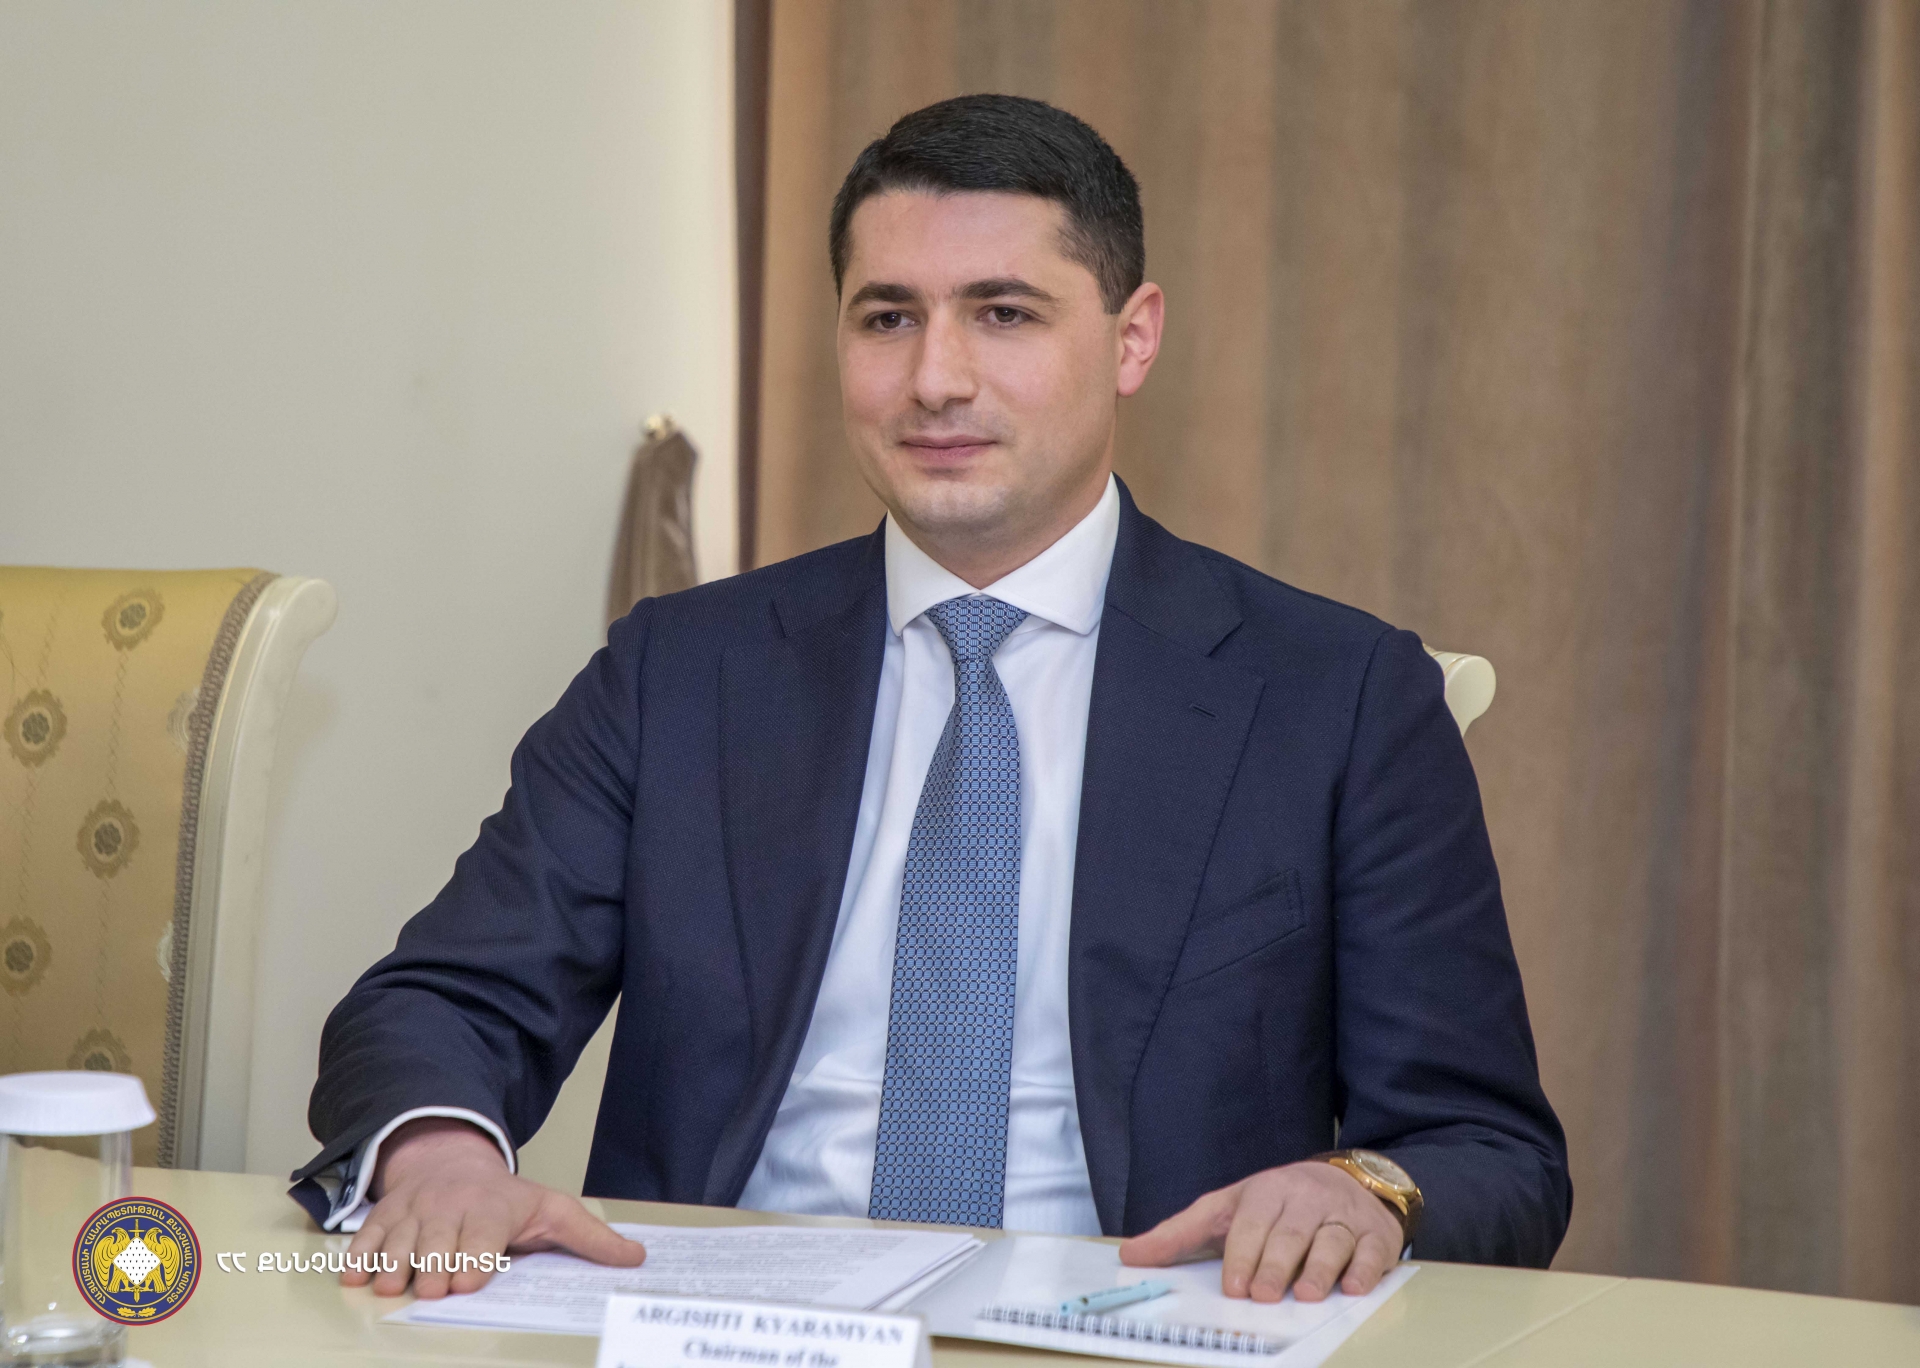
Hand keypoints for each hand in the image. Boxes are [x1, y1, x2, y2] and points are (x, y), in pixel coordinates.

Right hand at [341, 1117, 645, 1297]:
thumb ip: (591, 1238)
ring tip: (388, 1286)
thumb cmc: (507, 1199)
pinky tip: (354, 1273)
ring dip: (394, 1262)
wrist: (454, 1162)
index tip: (467, 1281)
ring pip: (401, 1237)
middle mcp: (452, 1206)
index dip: (475, 1257)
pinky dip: (360, 1252)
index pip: (483, 1234)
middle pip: (439, 1237)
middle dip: (433, 1264)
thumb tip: (637, 1258)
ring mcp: (415, 1209)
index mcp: (494, 1208)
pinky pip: (368, 1233)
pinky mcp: (387, 1214)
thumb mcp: (555, 1211)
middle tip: (430, 1289)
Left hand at [1118, 1161, 1401, 1302]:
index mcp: (1266, 1190)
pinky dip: (1364, 1268)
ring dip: (1320, 1268)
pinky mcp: (1376, 1233)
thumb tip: (1130, 1255)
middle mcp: (1306, 1198)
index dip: (1241, 1254)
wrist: (1347, 1180)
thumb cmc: (1277, 1204)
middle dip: (1275, 1264)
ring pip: (1332, 1239)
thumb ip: (1180, 1233)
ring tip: (1306, 1295)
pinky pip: (1372, 1250)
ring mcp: (1343, 1215)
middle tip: (1263, 1295)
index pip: (1251, 1221)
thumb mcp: (1226, 1209)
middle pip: (1290, 1232)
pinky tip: (1352, 1286)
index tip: (1233, 1286)